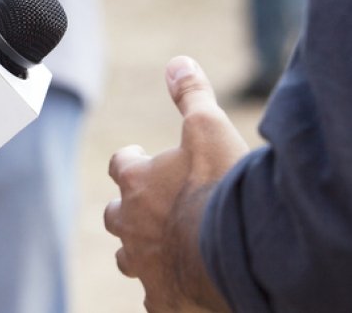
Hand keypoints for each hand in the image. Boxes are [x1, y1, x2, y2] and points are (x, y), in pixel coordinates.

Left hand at [104, 57, 248, 312]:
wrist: (236, 252)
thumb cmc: (220, 187)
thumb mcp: (209, 127)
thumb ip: (191, 95)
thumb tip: (176, 62)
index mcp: (136, 182)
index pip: (121, 165)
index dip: (133, 160)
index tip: (142, 157)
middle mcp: (130, 225)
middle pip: (116, 215)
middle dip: (130, 209)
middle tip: (153, 205)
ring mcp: (144, 265)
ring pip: (129, 258)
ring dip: (142, 249)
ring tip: (166, 245)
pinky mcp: (162, 299)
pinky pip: (155, 295)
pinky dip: (166, 287)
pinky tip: (184, 283)